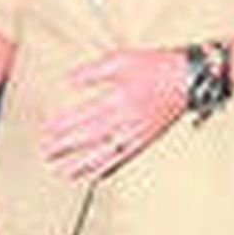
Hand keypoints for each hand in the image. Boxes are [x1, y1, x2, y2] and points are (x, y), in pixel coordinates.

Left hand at [41, 48, 188, 179]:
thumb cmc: (155, 65)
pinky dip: (108, 168)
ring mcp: (136, 133)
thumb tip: (70, 79)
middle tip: (46, 154)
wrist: (188, 79)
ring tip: (63, 172)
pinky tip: (95, 175)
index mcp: (119, 99)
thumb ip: (94, 71)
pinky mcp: (145, 139)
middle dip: (66, 147)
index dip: (63, 124)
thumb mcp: (122, 58)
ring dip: (83, 164)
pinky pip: (123, 157)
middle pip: (90, 137)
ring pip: (105, 153)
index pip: (85, 115)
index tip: (45, 129)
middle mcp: (126, 120)